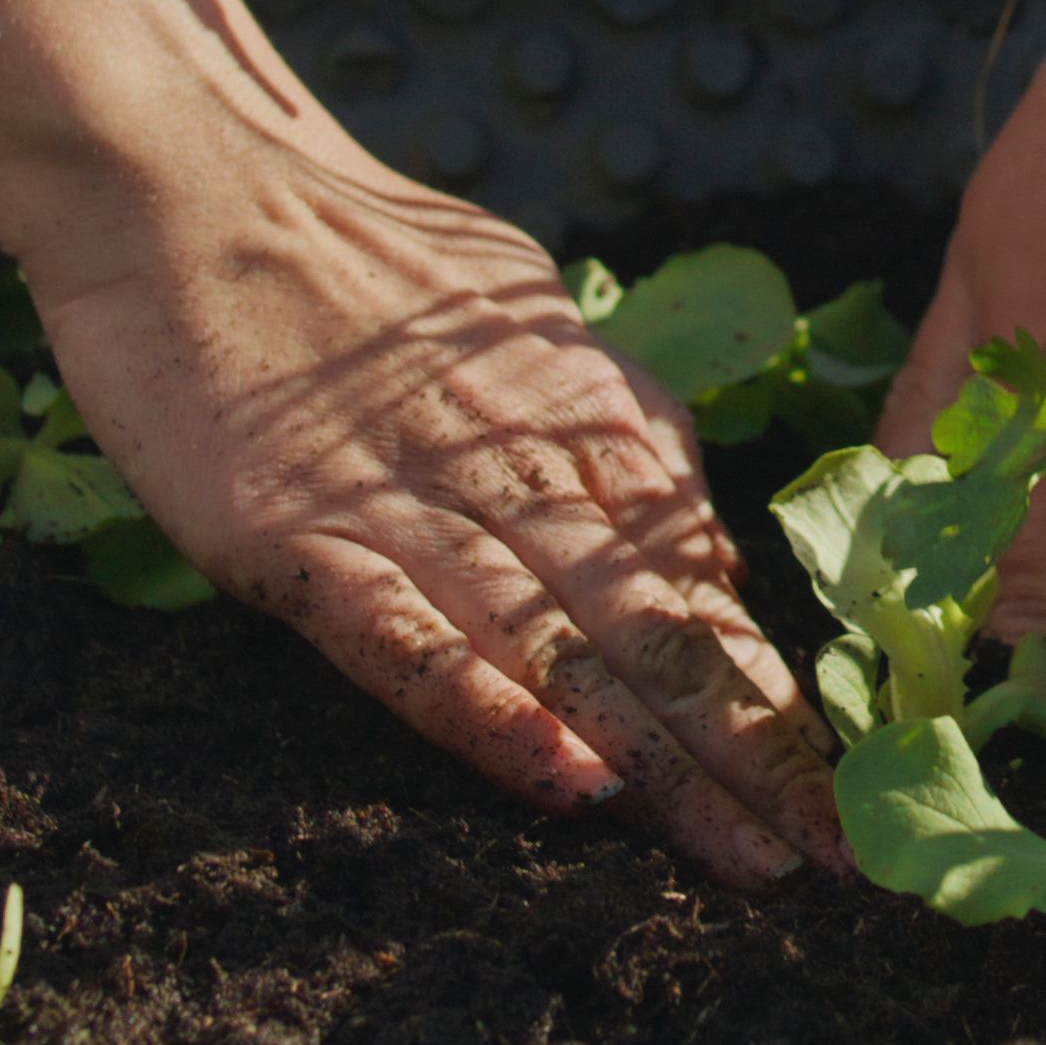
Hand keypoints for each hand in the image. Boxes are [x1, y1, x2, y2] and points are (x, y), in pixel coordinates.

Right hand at [19, 115, 844, 886]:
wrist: (195, 180)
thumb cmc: (361, 262)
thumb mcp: (531, 328)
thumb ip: (613, 435)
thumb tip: (697, 552)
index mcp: (589, 423)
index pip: (707, 590)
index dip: (781, 702)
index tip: (850, 800)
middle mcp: (522, 473)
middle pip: (662, 638)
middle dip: (759, 761)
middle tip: (841, 865)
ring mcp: (410, 509)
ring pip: (568, 656)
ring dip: (667, 767)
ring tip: (747, 861)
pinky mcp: (301, 535)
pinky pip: (412, 643)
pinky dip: (492, 717)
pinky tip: (565, 789)